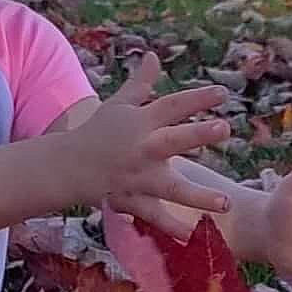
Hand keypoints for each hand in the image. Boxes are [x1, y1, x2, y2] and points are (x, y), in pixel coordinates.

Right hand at [73, 52, 233, 222]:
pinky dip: (171, 228)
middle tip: (225, 129)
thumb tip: (153, 55)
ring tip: (225, 203)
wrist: (66, 167)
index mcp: (141, 121)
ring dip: (198, 196)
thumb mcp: (118, 104)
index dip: (198, 99)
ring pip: (171, 188)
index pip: (173, 106)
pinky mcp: (132, 201)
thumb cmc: (97, 132)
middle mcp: (142, 148)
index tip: (223, 93)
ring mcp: (138, 178)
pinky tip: (193, 237)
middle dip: (198, 135)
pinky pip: (154, 217)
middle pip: (173, 140)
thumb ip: (141, 82)